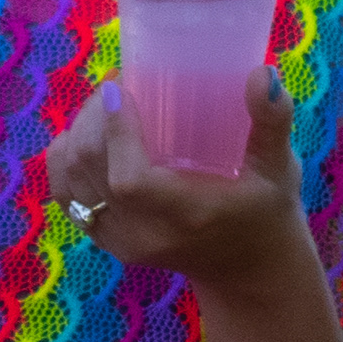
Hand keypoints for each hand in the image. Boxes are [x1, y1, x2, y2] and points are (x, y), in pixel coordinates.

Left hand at [49, 70, 320, 301]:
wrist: (246, 268)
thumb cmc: (265, 210)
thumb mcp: (278, 168)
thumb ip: (271, 121)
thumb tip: (261, 73)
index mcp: (186, 217)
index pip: (130, 180)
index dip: (116, 131)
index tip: (121, 87)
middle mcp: (143, 234)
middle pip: (90, 169)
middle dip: (93, 117)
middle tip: (117, 86)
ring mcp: (118, 240)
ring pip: (71, 177)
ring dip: (78, 131)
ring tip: (106, 106)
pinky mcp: (103, 239)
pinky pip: (64, 193)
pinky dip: (66, 157)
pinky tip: (87, 134)